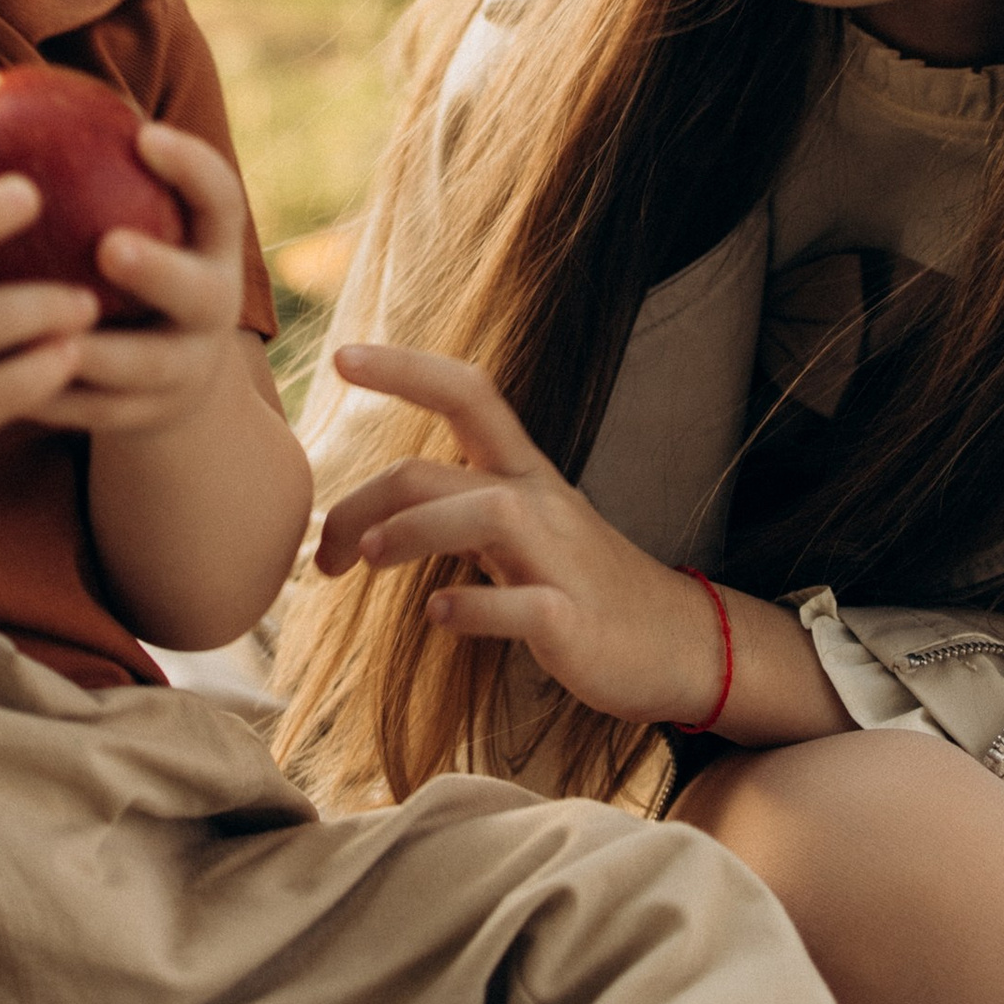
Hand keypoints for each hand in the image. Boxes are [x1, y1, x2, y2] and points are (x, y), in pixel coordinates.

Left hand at [25, 122, 252, 442]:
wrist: (160, 381)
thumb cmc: (117, 262)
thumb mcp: (118, 215)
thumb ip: (69, 159)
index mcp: (209, 246)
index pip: (220, 198)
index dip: (192, 168)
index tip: (145, 134)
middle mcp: (211, 308)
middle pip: (202, 293)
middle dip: (162, 270)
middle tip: (110, 246)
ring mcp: (184, 370)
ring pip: (148, 367)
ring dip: (100, 353)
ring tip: (44, 333)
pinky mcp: (145, 420)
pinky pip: (97, 414)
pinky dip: (52, 397)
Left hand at [314, 344, 728, 726]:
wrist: (682, 646)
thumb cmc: (580, 587)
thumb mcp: (520, 534)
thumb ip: (455, 512)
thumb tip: (365, 520)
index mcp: (524, 477)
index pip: (466, 396)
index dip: (405, 369)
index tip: (341, 357)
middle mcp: (540, 505)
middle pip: (441, 468)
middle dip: (363, 500)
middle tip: (321, 557)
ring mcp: (561, 561)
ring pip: (486, 514)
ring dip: (414, 531)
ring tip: (366, 559)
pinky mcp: (575, 622)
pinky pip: (524, 606)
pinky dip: (475, 608)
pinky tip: (440, 615)